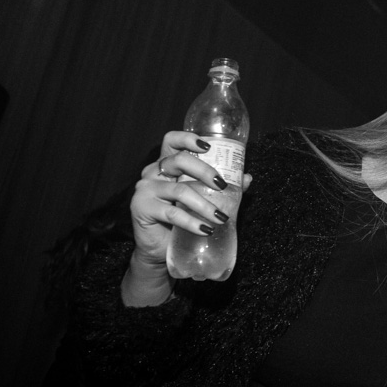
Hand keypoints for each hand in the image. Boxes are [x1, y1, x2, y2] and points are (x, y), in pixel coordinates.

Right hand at [129, 131, 252, 269]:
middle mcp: (153, 172)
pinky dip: (192, 222)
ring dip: (204, 205)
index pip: (172, 141)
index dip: (188, 138)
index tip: (208, 146)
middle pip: (179, 160)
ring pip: (179, 190)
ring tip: (221, 217)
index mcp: (167, 164)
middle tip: (222, 185)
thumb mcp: (201, 198)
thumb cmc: (180, 219)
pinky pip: (172, 213)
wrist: (159, 247)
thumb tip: (246, 178)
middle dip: (205, 171)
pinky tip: (205, 229)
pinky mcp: (141, 207)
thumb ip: (221, 186)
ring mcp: (145, 189)